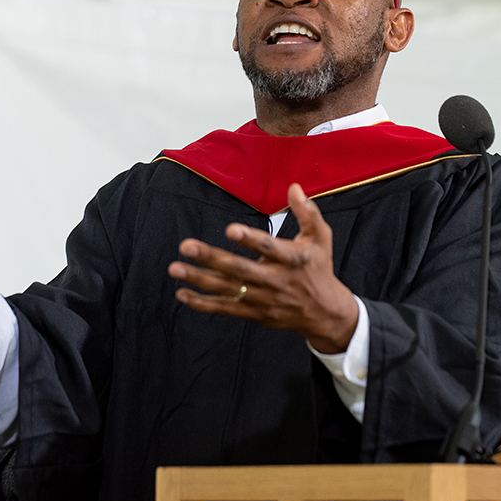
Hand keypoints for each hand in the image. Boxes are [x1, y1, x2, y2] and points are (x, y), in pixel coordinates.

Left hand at [167, 183, 359, 353]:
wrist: (324, 312)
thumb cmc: (319, 267)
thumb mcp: (321, 237)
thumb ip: (308, 211)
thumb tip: (294, 187)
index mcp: (294, 259)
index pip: (270, 248)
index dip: (251, 240)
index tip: (230, 229)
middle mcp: (277, 280)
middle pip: (240, 269)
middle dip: (212, 258)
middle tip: (187, 246)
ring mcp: (264, 299)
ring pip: (228, 289)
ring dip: (200, 279)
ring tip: (176, 267)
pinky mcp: (254, 313)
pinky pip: (225, 308)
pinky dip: (203, 303)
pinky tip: (183, 293)